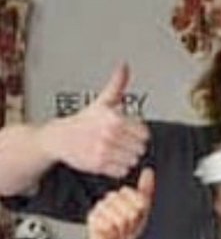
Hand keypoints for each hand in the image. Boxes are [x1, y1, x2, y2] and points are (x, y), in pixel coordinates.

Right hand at [45, 64, 148, 178]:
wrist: (59, 137)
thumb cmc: (83, 121)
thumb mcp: (101, 102)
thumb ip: (117, 86)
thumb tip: (125, 67)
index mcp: (113, 118)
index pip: (144, 134)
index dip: (137, 134)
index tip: (127, 132)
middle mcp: (109, 134)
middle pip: (140, 149)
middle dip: (131, 146)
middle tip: (118, 142)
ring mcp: (104, 150)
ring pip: (132, 161)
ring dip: (125, 158)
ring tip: (112, 150)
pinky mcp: (99, 164)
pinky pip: (122, 171)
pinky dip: (117, 168)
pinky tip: (107, 159)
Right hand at [85, 167, 153, 238]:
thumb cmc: (126, 229)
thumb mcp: (142, 211)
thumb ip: (146, 191)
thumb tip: (149, 170)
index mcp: (121, 196)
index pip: (132, 193)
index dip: (138, 207)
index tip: (137, 215)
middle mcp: (109, 199)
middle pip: (129, 208)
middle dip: (132, 221)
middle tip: (128, 226)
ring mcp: (100, 207)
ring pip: (120, 218)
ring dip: (124, 228)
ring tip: (120, 230)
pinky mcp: (92, 218)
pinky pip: (110, 225)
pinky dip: (114, 232)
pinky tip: (111, 232)